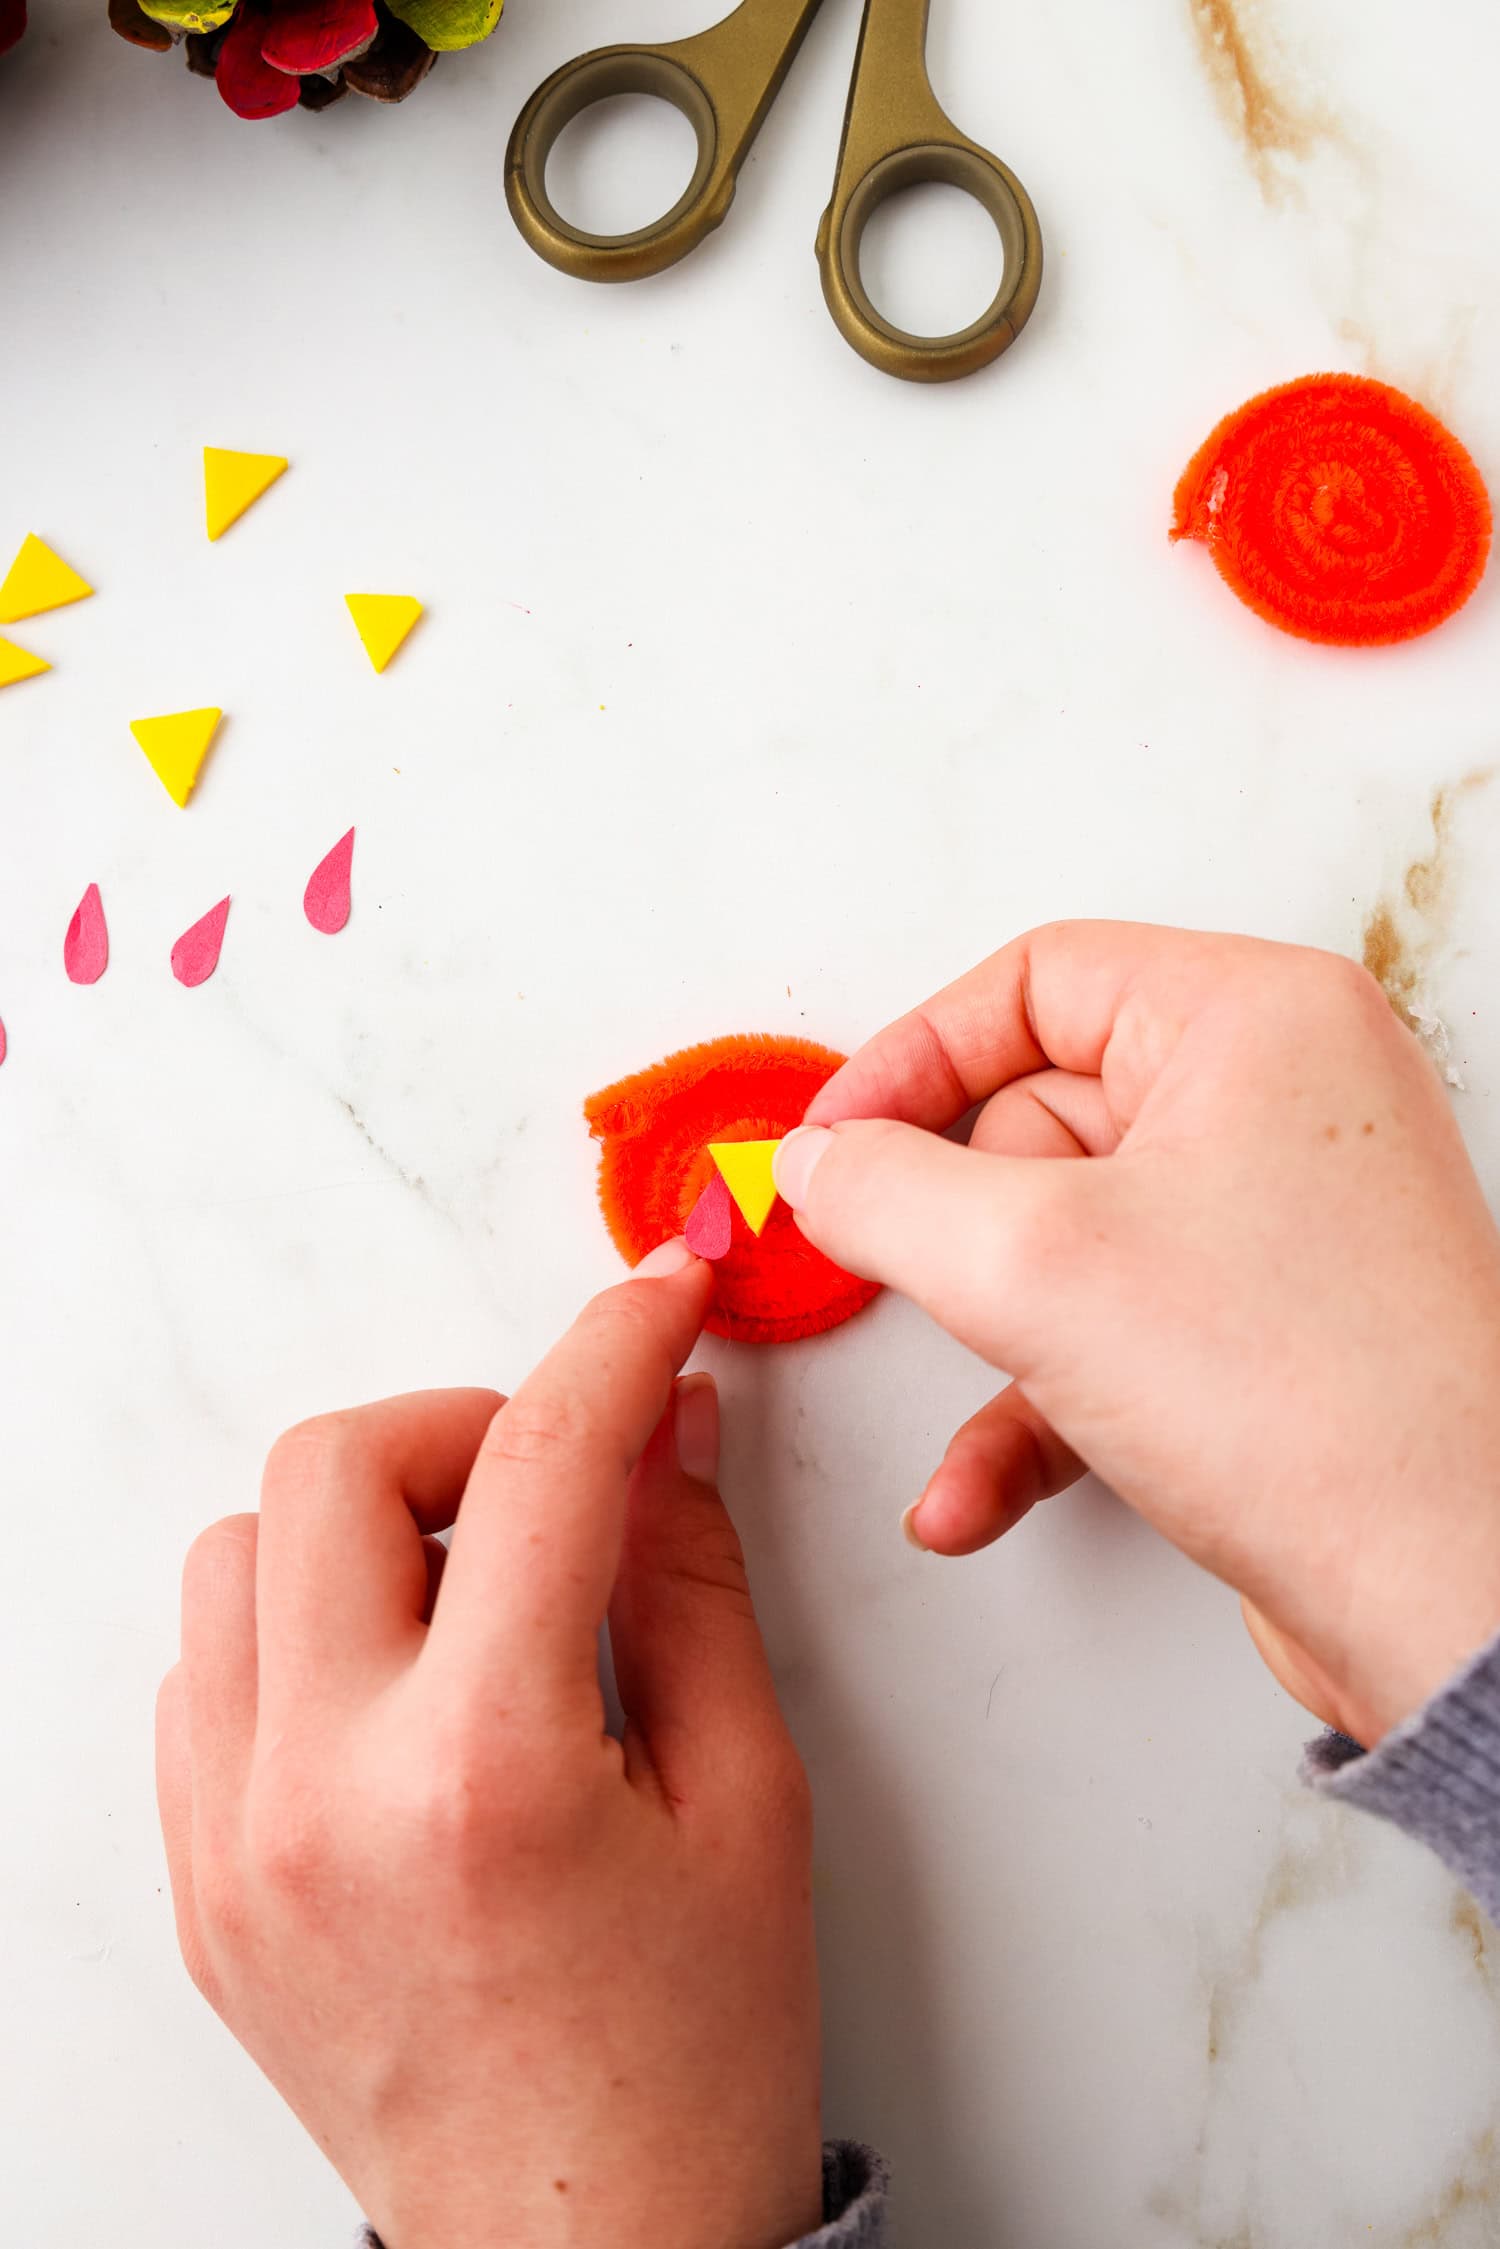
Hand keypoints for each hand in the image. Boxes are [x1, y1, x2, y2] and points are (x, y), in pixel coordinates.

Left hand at [156, 1242, 821, 2248]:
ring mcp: (233, 1845)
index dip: (615, 1346)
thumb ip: (690, 1582)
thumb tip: (665, 1429)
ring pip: (239, 1552)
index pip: (538, 1465)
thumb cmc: (693, 2060)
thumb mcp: (747, 1799)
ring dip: (363, 1526)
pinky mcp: (200, 1884)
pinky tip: (401, 1686)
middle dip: (464, 1423)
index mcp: (484, 1772)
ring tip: (470, 1596)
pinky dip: (299, 1630)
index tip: (657, 1299)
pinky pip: (203, 1673)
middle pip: (332, 1463)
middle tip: (553, 1480)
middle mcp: (321, 1795)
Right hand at [774, 922, 1499, 1747]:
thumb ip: (884, 1189)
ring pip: (1061, 1241)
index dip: (910, 1057)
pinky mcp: (1262, 1333)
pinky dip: (1036, 1408)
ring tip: (1008, 1397)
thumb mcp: (1031, 1264)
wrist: (1449, 1594)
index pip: (1035, 979)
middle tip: (924, 1277)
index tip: (831, 1143)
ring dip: (995, 1340)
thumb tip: (816, 1166)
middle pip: (1038, 1115)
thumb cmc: (1316, 1404)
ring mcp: (1277, 1221)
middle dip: (967, 1228)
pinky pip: (1107, 1336)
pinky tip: (979, 1490)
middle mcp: (1282, 1100)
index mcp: (1258, 1018)